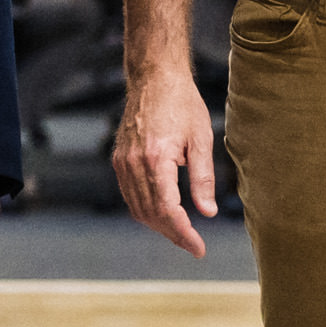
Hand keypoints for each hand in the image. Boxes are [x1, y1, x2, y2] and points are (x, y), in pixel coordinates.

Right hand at [110, 64, 215, 257]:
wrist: (154, 78)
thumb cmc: (182, 103)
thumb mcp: (202, 139)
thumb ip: (203, 178)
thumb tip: (207, 212)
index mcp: (156, 159)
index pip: (167, 210)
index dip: (183, 234)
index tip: (198, 248)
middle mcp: (134, 164)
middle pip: (151, 214)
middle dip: (172, 233)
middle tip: (193, 244)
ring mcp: (122, 162)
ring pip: (137, 208)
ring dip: (158, 224)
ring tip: (181, 232)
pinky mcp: (119, 159)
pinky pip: (130, 194)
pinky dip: (146, 209)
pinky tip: (163, 212)